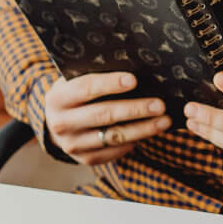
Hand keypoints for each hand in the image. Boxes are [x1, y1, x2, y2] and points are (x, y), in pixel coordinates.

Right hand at [45, 72, 170, 165]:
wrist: (58, 122)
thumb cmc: (77, 93)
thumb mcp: (77, 80)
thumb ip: (97, 73)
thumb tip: (135, 65)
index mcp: (58, 98)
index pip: (86, 88)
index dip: (110, 84)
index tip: (134, 80)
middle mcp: (61, 123)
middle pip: (103, 115)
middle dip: (135, 109)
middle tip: (160, 105)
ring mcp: (72, 144)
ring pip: (113, 136)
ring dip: (142, 129)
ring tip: (164, 121)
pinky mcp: (85, 158)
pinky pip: (114, 151)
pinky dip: (134, 142)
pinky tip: (149, 132)